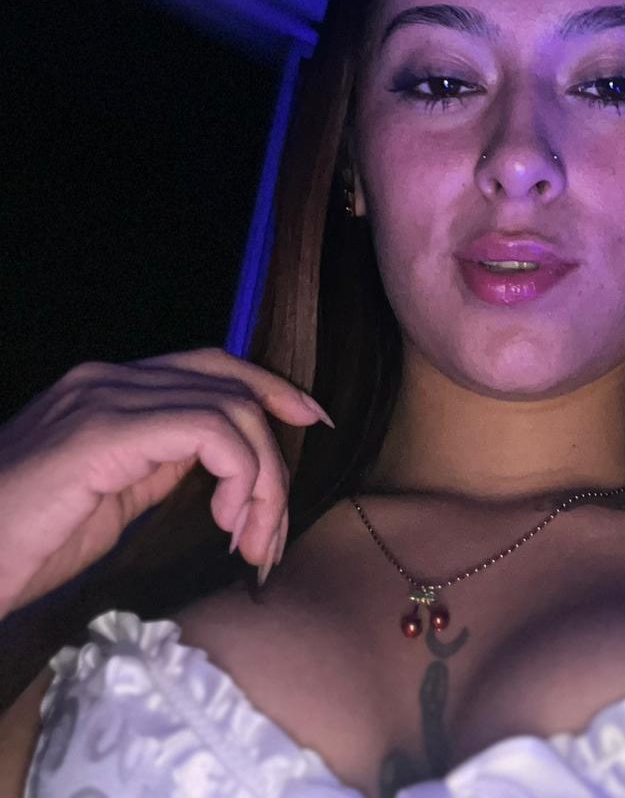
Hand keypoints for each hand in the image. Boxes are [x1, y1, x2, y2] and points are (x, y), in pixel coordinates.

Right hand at [0, 347, 334, 617]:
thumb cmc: (25, 543)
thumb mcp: (111, 496)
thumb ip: (161, 463)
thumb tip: (220, 460)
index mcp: (112, 389)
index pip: (212, 365)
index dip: (270, 386)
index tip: (313, 418)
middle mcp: (111, 378)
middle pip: (230, 383)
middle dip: (275, 449)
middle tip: (274, 525)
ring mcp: (106, 398)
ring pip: (230, 408)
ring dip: (261, 478)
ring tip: (249, 538)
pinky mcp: (105, 432)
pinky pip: (209, 433)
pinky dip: (239, 474)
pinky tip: (225, 519)